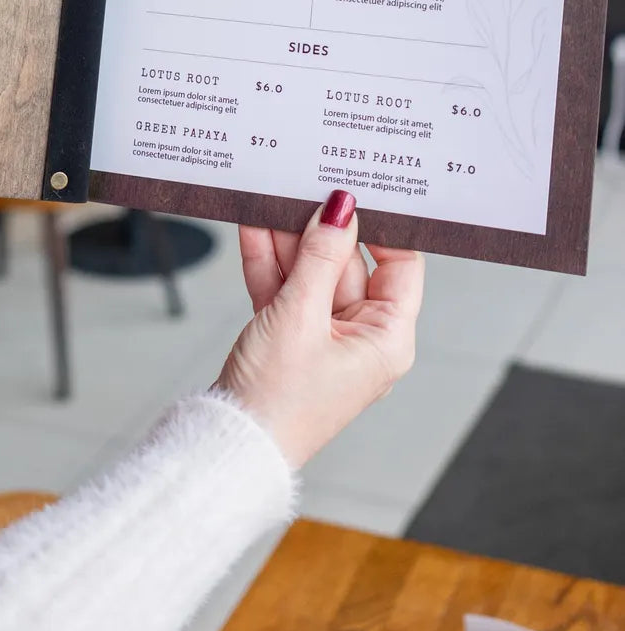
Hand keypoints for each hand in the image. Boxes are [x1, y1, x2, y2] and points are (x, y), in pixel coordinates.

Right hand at [217, 192, 422, 467]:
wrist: (229, 444)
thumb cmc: (278, 401)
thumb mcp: (299, 317)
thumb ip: (319, 257)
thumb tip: (341, 209)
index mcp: (386, 339)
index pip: (400, 266)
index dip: (383, 227)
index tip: (359, 191)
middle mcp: (361, 337)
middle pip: (348, 264)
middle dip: (320, 228)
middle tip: (303, 186)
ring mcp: (322, 336)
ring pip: (311, 272)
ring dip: (288, 240)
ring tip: (272, 197)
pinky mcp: (289, 337)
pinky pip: (285, 288)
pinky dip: (269, 261)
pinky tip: (254, 226)